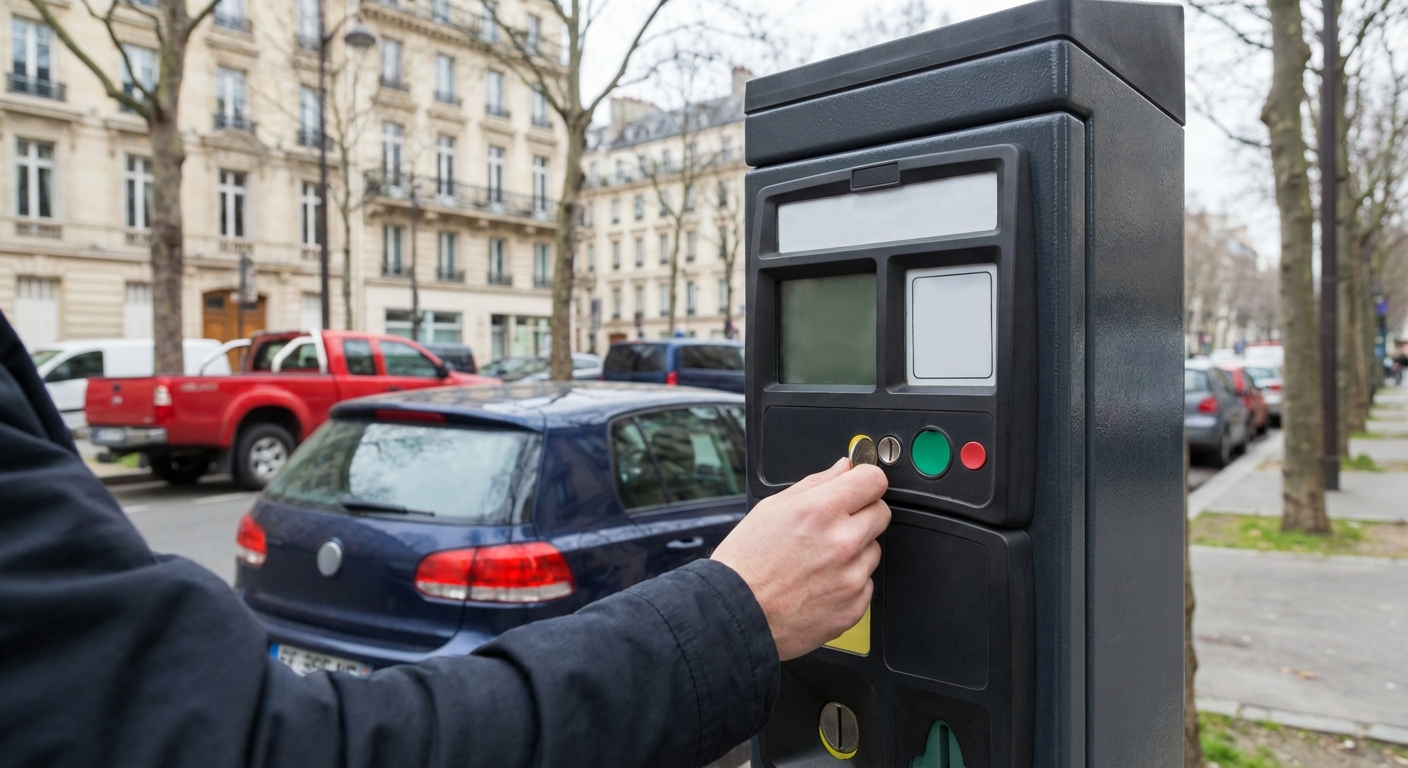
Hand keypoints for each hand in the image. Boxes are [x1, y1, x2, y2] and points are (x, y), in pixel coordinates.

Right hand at [711, 458, 889, 660]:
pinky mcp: (854, 606)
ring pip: (873, 549)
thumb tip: (843, 469)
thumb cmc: (746, 565)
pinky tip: (821, 582)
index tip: (859, 485)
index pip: (873, 480)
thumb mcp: (771, 508)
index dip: (865, 479)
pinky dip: (849, 581)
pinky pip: (865, 583)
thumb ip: (815, 484)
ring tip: (819, 559)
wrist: (737, 615)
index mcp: (821, 512)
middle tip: (835, 524)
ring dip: (855, 550)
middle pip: (881, 512)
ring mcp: (851, 577)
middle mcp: (842, 542)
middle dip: (862, 513)